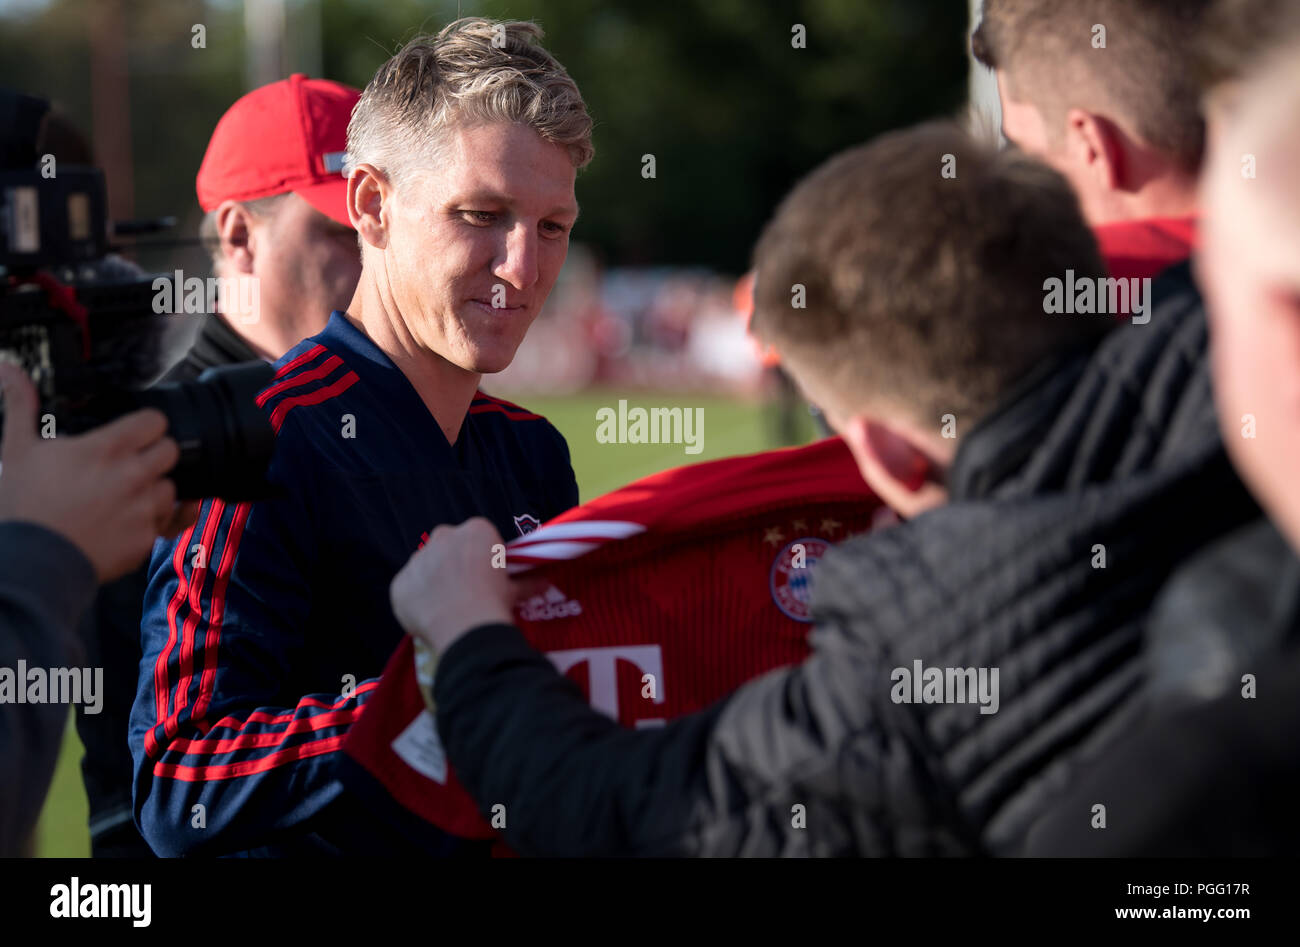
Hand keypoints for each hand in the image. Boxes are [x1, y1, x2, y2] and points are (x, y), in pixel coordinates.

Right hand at [0, 363, 200, 582]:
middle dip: (154, 455)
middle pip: (170, 451)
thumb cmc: (24, 505)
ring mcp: (144, 509)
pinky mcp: (147, 539)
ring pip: (171, 488)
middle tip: (130, 464)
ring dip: (154, 490)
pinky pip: (166, 523)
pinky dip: (152, 523)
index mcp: (108, 449)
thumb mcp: (17, 449)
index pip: (155, 421)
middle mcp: (134, 476)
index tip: (136, 432)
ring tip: (124, 497)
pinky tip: (128, 522)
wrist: (32, 561)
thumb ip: (21, 405)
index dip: (147, 425)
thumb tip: (8, 369)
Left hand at [390, 517, 517, 653]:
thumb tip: (545, 582)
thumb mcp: (516, 589)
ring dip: (434, 580)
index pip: (478, 537)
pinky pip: (408, 589)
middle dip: (455, 563)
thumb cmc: (496, 601)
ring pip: (425, 566)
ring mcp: (417, 560)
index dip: (484, 557)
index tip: (488, 576)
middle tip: (467, 589)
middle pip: (448, 546)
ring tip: (448, 606)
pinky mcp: (399, 583)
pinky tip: (430, 617)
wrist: (467, 628)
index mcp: (476, 530)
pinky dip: (416, 600)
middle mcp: (443, 537)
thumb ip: (528, 581)